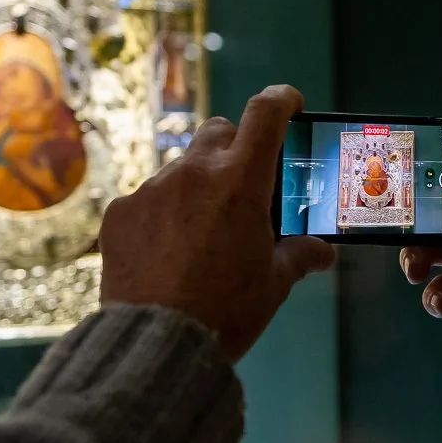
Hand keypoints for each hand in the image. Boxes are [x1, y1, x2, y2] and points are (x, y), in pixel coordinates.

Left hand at [99, 85, 333, 361]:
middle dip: (234, 148)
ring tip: (200, 234)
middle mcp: (194, 172)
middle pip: (218, 131)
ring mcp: (151, 189)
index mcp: (241, 181)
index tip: (290, 104)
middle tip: (243, 186)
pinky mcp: (119, 212)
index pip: (265, 113)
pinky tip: (166, 253)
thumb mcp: (274, 283)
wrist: (156, 342)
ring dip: (196, 187)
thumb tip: (322, 251)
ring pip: (181, 169)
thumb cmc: (227, 309)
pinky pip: (147, 199)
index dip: (282, 100)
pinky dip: (161, 215)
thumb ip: (300, 255)